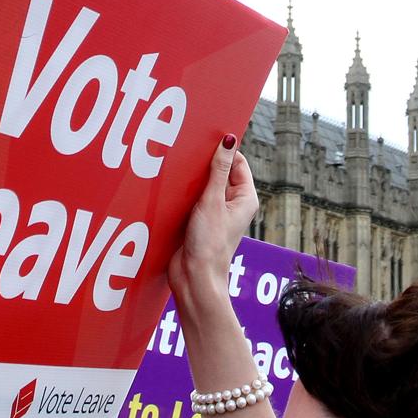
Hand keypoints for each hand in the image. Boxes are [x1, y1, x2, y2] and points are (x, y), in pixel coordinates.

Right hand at [168, 134, 258, 317]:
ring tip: (178, 170)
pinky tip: (172, 187)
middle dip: (204, 163)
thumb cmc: (209, 244)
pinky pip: (192, 198)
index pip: (237, 162)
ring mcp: (216, 212)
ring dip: (191, 178)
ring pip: (203, 184)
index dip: (223, 150)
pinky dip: (184, 192)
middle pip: (219, 172)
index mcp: (245, 198)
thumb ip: (219, 169)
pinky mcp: (199, 220)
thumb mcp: (212, 201)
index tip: (204, 139)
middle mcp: (233, 204)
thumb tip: (229, 141)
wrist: (194, 278)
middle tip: (187, 152)